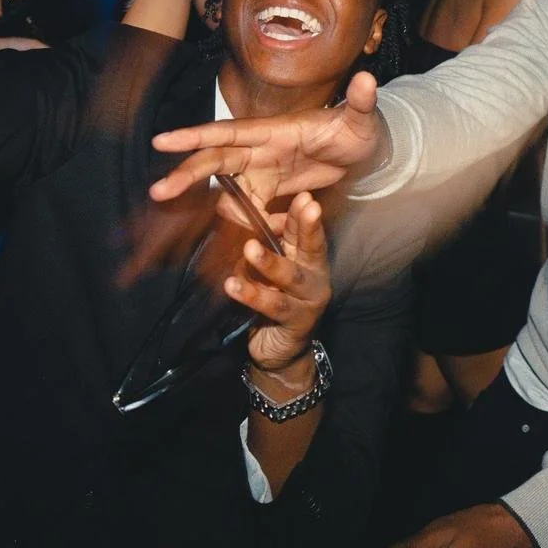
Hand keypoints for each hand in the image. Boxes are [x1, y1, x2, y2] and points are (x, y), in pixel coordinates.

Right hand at [149, 71, 382, 207]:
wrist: (364, 153)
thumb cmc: (359, 130)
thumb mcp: (364, 118)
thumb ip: (362, 102)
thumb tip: (369, 80)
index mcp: (273, 130)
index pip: (228, 131)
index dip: (195, 136)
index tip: (162, 141)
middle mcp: (260, 149)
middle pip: (214, 161)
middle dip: (186, 175)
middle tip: (158, 192)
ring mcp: (262, 170)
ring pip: (229, 192)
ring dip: (233, 214)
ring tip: (263, 229)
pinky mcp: (270, 189)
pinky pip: (250, 210)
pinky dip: (256, 224)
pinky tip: (277, 234)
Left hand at [230, 192, 330, 373]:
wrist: (278, 350)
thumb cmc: (272, 302)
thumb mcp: (269, 273)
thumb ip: (264, 249)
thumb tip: (238, 215)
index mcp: (309, 261)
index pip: (308, 233)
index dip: (306, 215)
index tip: (305, 197)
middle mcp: (315, 278)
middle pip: (312, 250)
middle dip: (305, 228)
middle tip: (300, 207)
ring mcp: (309, 301)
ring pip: (291, 278)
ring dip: (269, 262)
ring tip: (249, 249)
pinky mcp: (298, 323)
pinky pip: (274, 306)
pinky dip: (252, 294)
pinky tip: (233, 284)